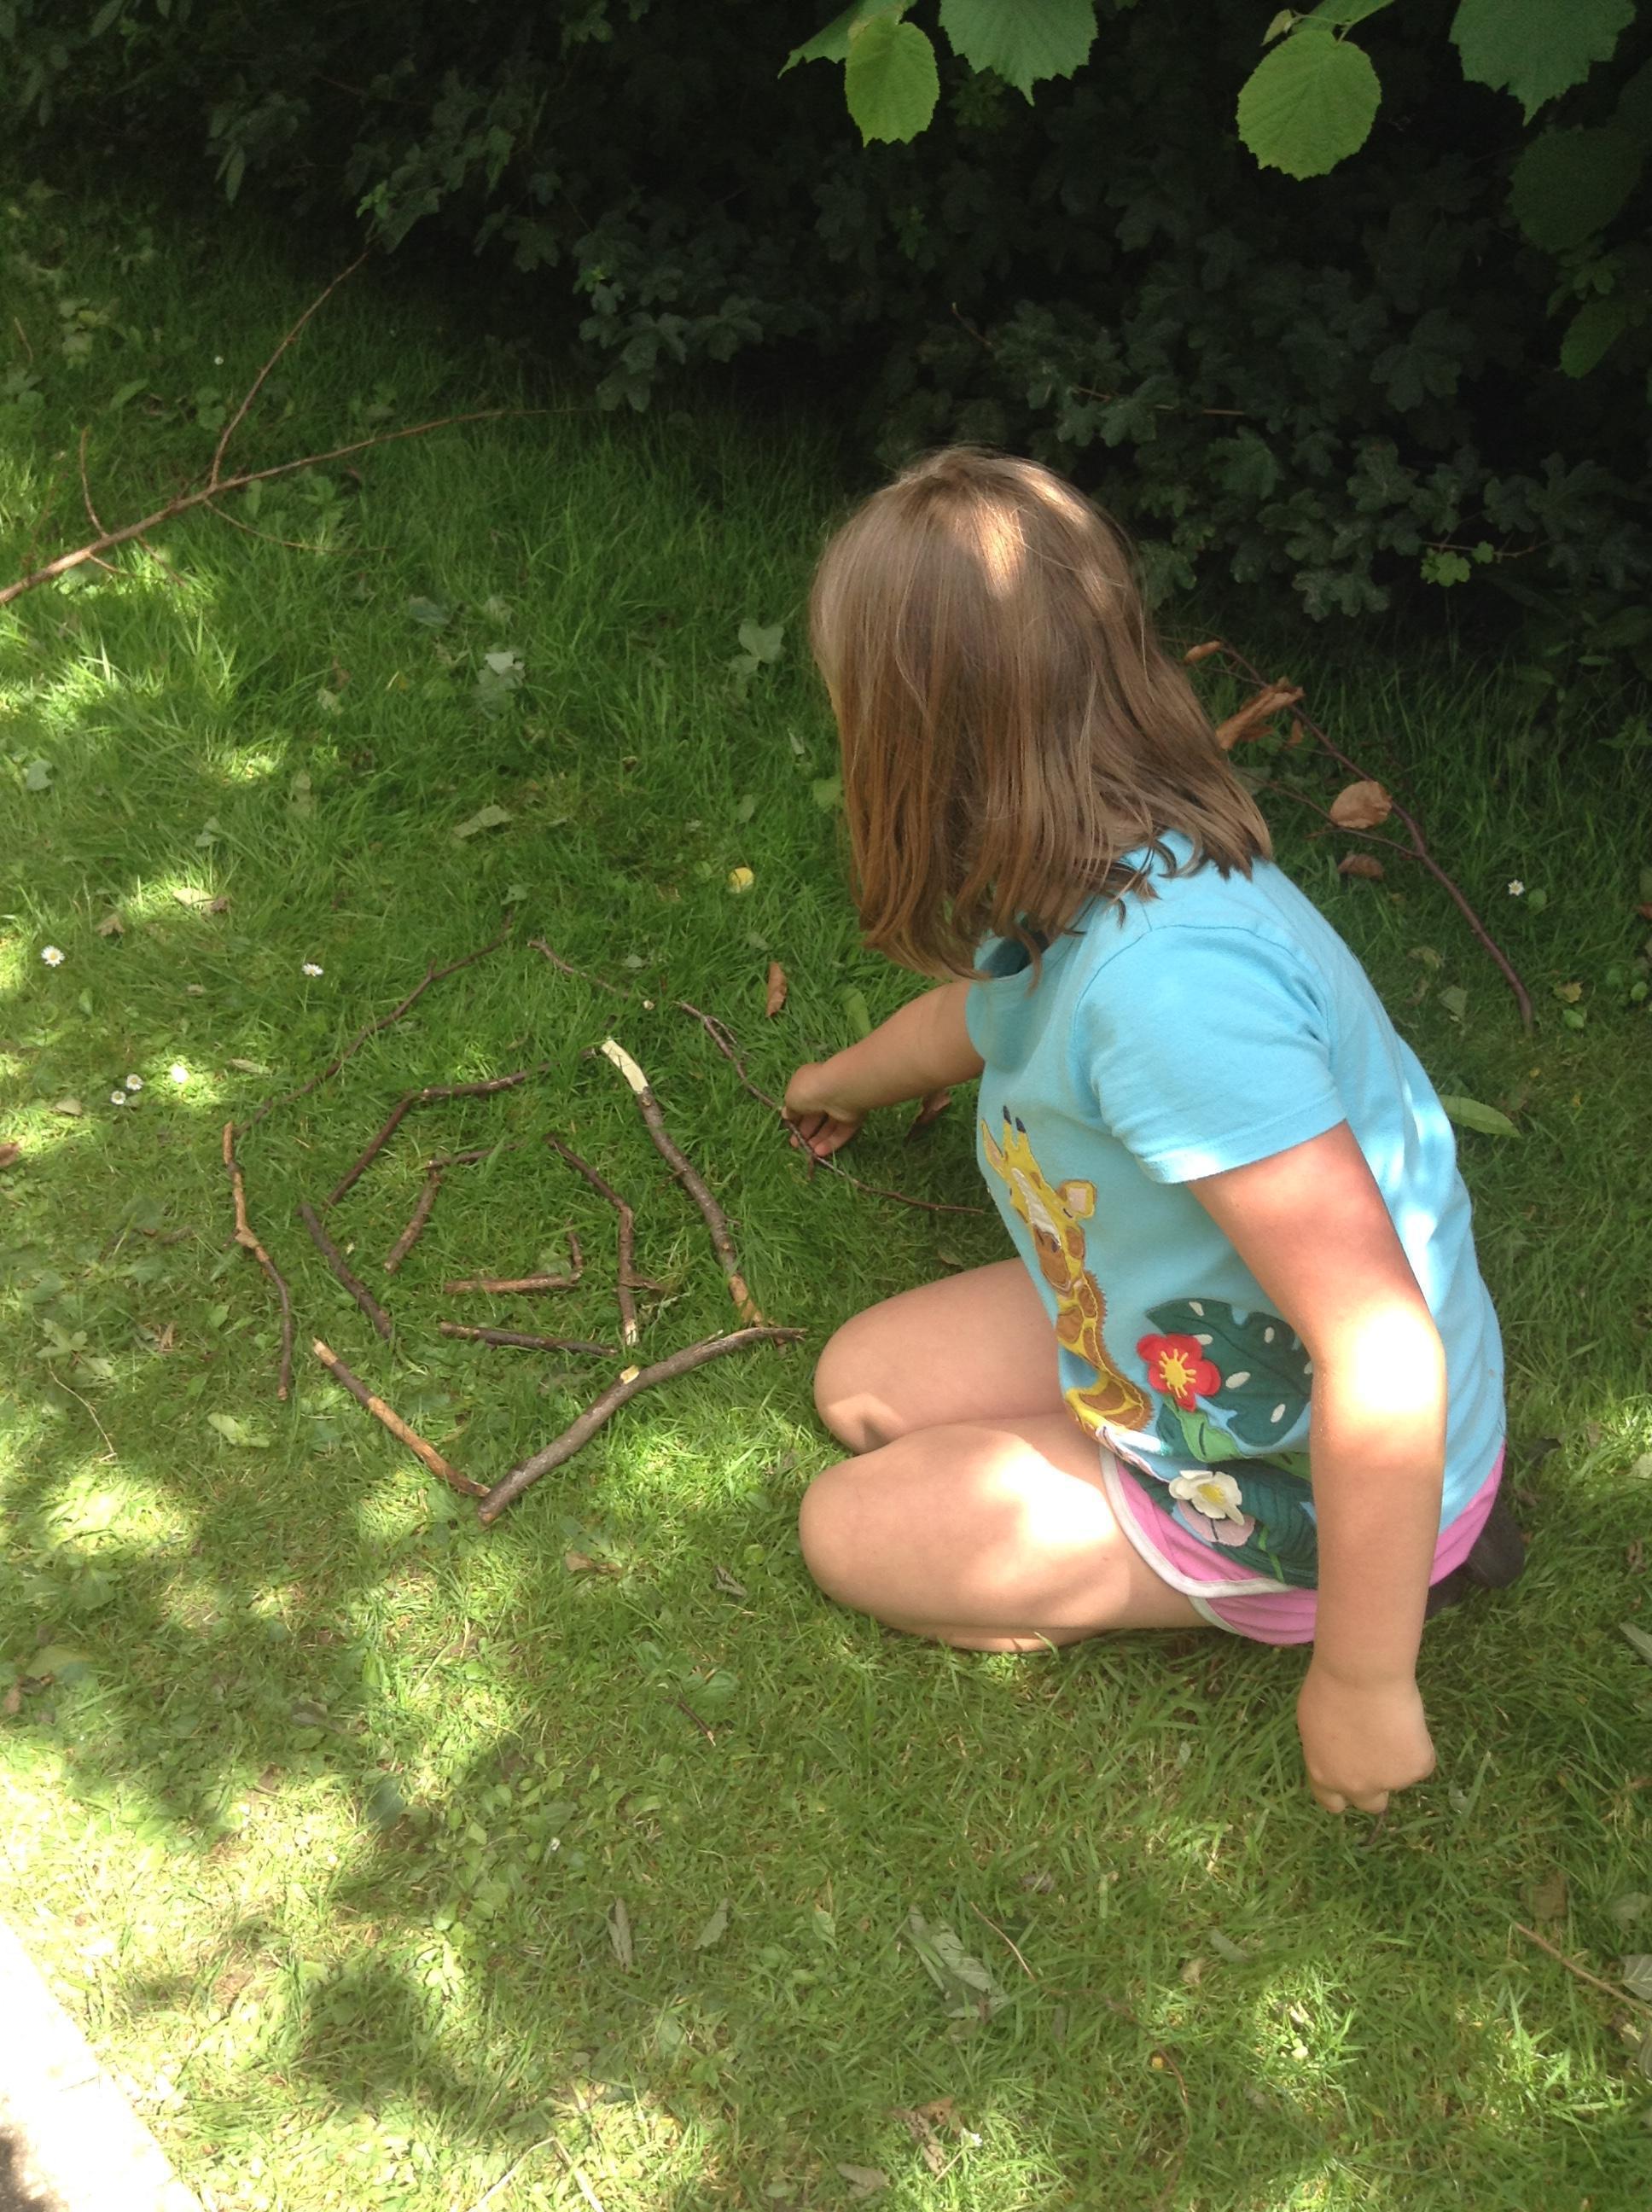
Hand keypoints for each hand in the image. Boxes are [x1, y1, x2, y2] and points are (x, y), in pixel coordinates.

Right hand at [783, 1061, 866, 1158]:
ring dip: (817, 1140)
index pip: (802, 1102)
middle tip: (796, 1145)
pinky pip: (840, 1132)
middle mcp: (825, 1094)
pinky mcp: (852, 1118)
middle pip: (814, 1117)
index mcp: (810, 1083)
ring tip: (808, 1152)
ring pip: (828, 1127)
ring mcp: (840, 1107)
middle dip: (804, 1132)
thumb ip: (790, 1109)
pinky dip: (831, 1143)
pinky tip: (820, 1152)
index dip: (794, 1117)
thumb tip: (786, 1114)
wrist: (839, 1091)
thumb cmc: (810, 1090)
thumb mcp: (791, 1098)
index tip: (788, 1128)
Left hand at [1297, 1661, 1434, 1814]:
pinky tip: (1407, 1719)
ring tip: (1391, 1720)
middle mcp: (1354, 1786)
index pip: (1332, 1802)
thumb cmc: (1330, 1685)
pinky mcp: (1416, 1770)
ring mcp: (1387, 1782)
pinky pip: (1421, 1761)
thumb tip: (1339, 1754)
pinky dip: (1418, 1745)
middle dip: (1377, 1786)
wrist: (1362, 1673)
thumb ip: (1326, 1749)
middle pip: (1371, 1804)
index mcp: (1323, 1774)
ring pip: (1399, 1777)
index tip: (1352, 1778)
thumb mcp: (1313, 1724)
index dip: (1343, 1792)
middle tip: (1382, 1755)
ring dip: (1397, 1758)